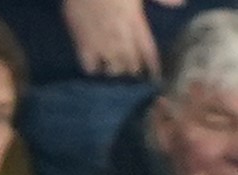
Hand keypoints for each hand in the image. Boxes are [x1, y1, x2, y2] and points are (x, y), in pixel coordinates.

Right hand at [62, 0, 183, 78]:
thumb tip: (181, 5)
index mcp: (135, 22)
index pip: (148, 50)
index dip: (153, 66)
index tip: (156, 77)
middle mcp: (119, 36)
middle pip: (130, 63)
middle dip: (134, 72)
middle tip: (135, 79)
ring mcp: (100, 41)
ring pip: (112, 67)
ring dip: (116, 73)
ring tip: (118, 77)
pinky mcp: (82, 42)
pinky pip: (88, 65)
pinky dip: (94, 70)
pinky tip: (96, 70)